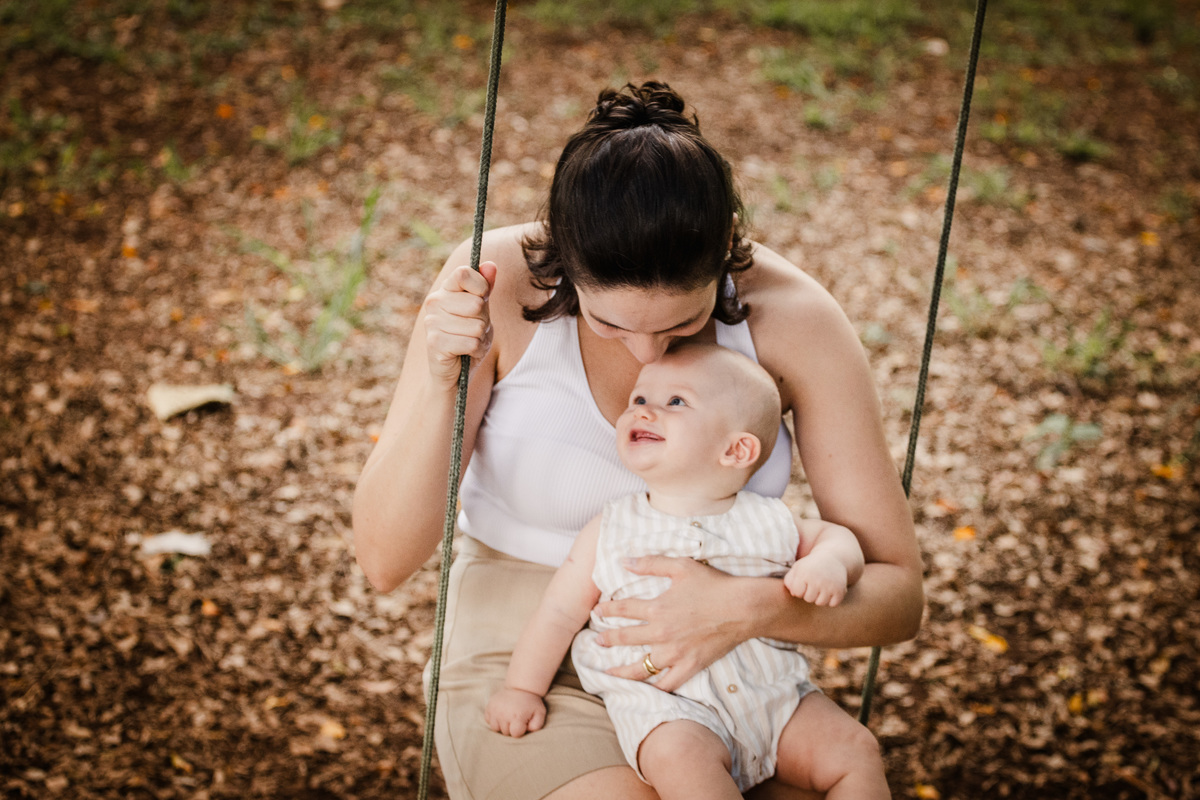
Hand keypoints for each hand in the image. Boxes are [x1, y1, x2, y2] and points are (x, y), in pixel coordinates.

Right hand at [421, 261, 496, 385]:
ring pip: (476, 326)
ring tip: (469, 342)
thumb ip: (486, 288)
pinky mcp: (434, 342)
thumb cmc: (470, 336)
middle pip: (476, 304)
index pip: (464, 273)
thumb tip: (491, 265)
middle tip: (474, 330)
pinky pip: (471, 343)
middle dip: (483, 321)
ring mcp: (432, 322)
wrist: (456, 370)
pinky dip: (476, 350)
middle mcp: (434, 301)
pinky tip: (466, 353)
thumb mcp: (482, 311)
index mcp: (446, 289)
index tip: (481, 301)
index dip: (481, 288)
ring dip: (480, 338)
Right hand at [484, 687, 545, 737]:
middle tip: (516, 718)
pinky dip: (493, 719)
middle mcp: (504, 714)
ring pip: (495, 728)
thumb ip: (537, 726)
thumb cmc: (530, 703)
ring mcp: (495, 710)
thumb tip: (527, 731)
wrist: (520, 687)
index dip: (520, 730)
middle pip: (505, 732)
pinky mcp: (489, 706)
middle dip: (511, 728)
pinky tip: (501, 714)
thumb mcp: (540, 713)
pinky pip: (488, 720)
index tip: (523, 722)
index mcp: (517, 716)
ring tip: (508, 717)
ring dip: (501, 725)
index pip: (515, 734)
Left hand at [593, 556, 743, 692]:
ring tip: (609, 672)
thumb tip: (624, 561)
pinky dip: (654, 688)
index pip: (623, 609)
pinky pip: (667, 684)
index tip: (597, 611)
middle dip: (607, 639)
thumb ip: (651, 564)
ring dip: (621, 670)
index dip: (606, 610)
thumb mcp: (681, 566)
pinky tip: (645, 688)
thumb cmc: (713, 584)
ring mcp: (675, 653)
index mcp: (657, 608)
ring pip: (640, 667)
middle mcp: (661, 633)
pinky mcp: (690, 666)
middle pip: (626, 638)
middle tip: (597, 641)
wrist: (743, 608)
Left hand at [784, 555, 848, 606]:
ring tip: (822, 587)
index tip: (804, 582)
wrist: (834, 557)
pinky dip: (832, 599)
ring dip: (820, 597)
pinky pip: (833, 604)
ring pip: (820, 603)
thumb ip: (789, 580)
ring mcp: (830, 586)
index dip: (800, 589)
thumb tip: (793, 594)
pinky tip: (831, 590)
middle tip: (814, 583)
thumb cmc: (811, 565)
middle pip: (808, 599)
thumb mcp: (798, 568)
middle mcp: (817, 580)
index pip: (797, 593)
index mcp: (804, 573)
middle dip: (810, 593)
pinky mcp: (840, 590)